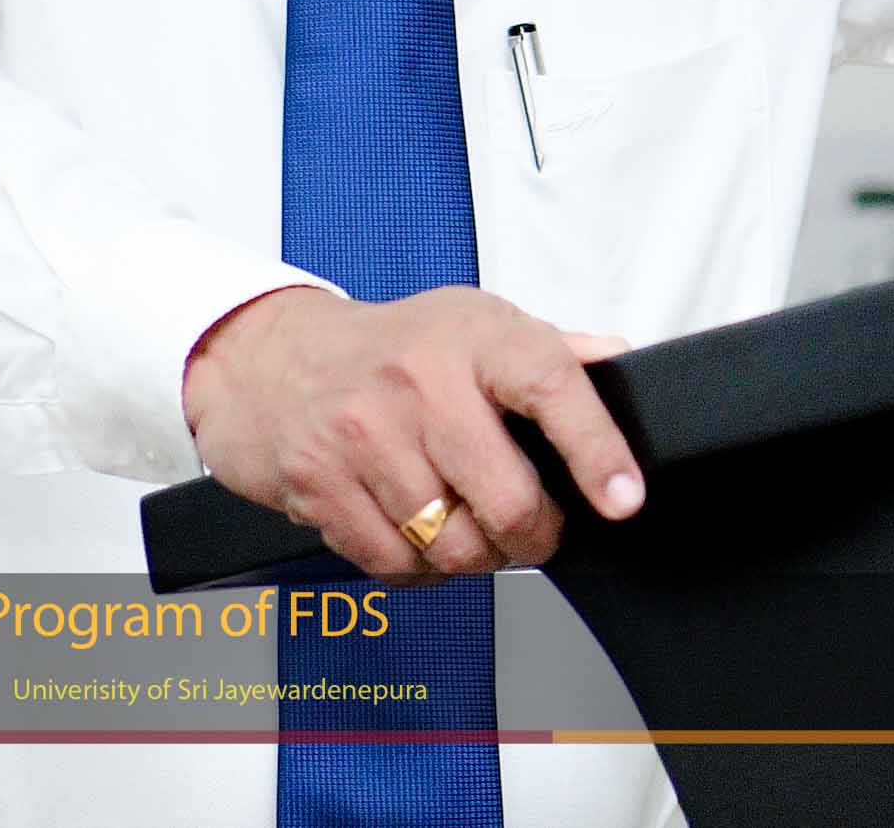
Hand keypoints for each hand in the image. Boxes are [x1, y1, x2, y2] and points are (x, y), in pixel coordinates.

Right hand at [180, 283, 643, 579]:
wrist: (270, 359)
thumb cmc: (389, 346)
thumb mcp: (474, 324)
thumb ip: (549, 350)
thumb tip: (616, 361)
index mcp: (473, 337)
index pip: (551, 386)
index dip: (596, 449)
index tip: (623, 498)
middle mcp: (419, 383)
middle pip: (506, 498)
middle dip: (535, 535)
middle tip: (535, 528)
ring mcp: (364, 436)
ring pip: (453, 545)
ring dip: (476, 557)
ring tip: (471, 526)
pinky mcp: (320, 486)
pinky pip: (395, 566)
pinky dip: (420, 569)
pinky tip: (420, 534)